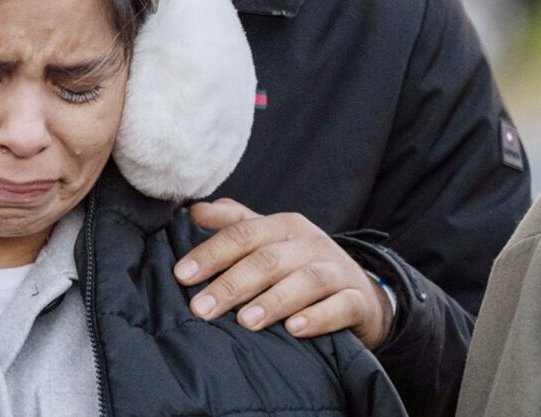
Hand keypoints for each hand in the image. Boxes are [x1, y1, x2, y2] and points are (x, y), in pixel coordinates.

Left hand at [174, 199, 392, 348]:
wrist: (358, 291)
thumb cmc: (300, 264)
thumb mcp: (268, 239)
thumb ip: (233, 223)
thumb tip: (193, 210)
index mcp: (284, 225)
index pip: (242, 233)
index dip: (211, 253)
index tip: (182, 276)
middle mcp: (311, 242)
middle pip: (268, 259)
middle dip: (231, 284)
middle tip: (201, 309)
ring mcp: (337, 270)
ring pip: (305, 280)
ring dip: (274, 300)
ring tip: (245, 321)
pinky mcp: (358, 300)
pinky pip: (341, 306)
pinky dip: (318, 317)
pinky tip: (294, 330)